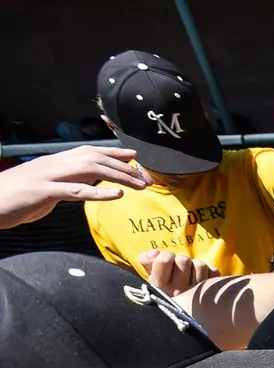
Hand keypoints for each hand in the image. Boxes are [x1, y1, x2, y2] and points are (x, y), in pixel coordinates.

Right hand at [0, 145, 147, 229]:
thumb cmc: (16, 198)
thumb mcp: (47, 188)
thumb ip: (66, 184)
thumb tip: (85, 185)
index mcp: (55, 163)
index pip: (90, 153)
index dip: (114, 154)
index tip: (136, 158)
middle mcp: (54, 165)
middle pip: (95, 159)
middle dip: (124, 167)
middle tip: (147, 178)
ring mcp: (49, 176)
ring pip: (90, 170)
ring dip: (118, 177)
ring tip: (140, 185)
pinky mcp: (43, 192)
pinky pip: (75, 191)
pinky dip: (98, 193)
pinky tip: (117, 195)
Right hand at [137, 250, 218, 295]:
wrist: (186, 315)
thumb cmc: (166, 292)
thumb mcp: (152, 277)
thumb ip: (148, 262)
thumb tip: (155, 253)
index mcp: (159, 287)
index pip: (163, 260)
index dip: (166, 256)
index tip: (166, 262)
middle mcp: (178, 293)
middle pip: (183, 260)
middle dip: (181, 261)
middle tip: (179, 269)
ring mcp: (197, 296)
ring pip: (200, 265)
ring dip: (195, 265)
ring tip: (190, 275)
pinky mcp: (213, 295)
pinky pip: (213, 271)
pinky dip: (208, 270)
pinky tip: (201, 279)